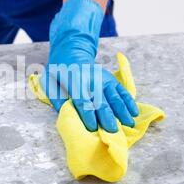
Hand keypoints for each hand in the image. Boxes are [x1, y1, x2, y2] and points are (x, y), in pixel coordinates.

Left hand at [42, 0, 138, 132]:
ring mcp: (103, 78)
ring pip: (114, 96)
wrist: (71, 52)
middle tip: (112, 131)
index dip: (87, 114)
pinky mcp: (111, 79)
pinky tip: (134, 112)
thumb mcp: (49, 82)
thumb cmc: (58, 73)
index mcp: (74, 79)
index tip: (92, 127)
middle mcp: (91, 79)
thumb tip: (68, 114)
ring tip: (128, 125)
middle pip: (100, 100)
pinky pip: (122, 91)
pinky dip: (129, 102)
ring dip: (122, 111)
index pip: (82, 99)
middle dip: (107, 116)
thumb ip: (57, 99)